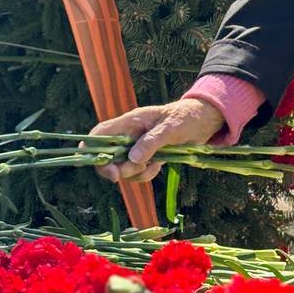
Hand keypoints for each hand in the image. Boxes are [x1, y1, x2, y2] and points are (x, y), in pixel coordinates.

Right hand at [88, 98, 225, 183]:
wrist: (203, 121)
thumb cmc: (186, 117)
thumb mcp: (171, 128)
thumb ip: (151, 142)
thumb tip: (132, 159)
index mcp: (130, 122)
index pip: (99, 134)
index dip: (90, 148)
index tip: (99, 165)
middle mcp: (129, 136)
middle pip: (107, 157)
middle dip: (117, 168)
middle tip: (133, 171)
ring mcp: (136, 147)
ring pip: (122, 168)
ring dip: (135, 173)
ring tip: (154, 164)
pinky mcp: (146, 157)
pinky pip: (137, 173)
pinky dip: (145, 175)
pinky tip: (158, 166)